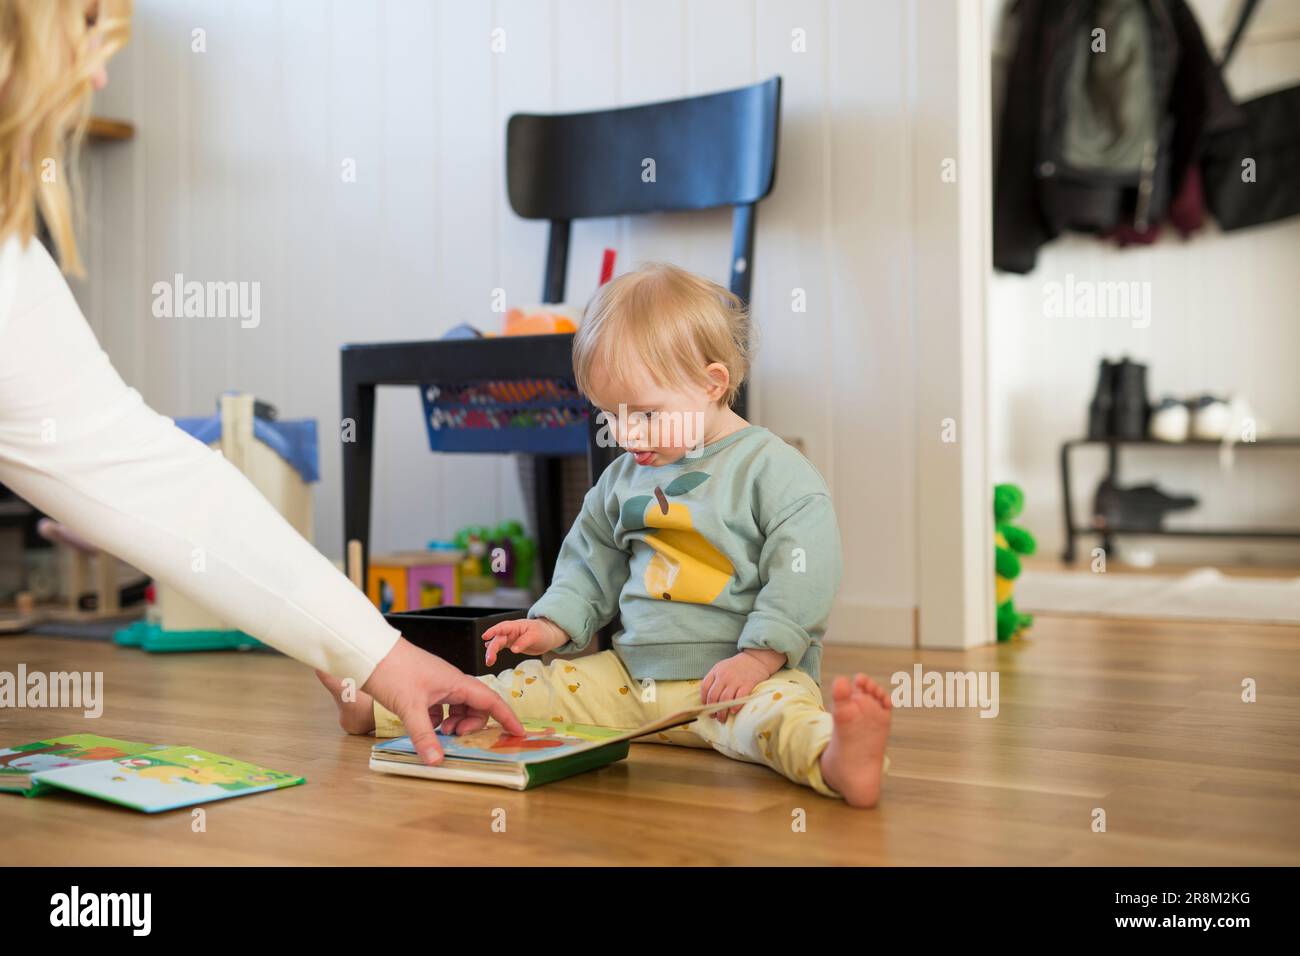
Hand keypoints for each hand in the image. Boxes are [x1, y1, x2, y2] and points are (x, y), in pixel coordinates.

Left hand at [361, 637, 524, 764]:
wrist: (369, 651)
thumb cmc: (393, 670)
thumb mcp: (410, 707)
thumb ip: (425, 735)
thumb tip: (437, 761)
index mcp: (456, 682)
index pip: (491, 701)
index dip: (507, 717)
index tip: (519, 733)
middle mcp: (451, 682)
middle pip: (476, 706)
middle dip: (472, 724)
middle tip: (456, 737)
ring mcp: (437, 684)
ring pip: (458, 707)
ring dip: (456, 722)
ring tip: (442, 733)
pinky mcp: (423, 688)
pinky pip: (441, 707)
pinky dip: (439, 720)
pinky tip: (426, 726)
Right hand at [481, 617, 569, 665]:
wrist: (548, 636)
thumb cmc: (542, 632)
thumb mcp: (535, 636)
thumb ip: (524, 641)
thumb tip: (514, 649)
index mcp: (516, 626)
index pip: (502, 627)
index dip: (493, 631)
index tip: (485, 637)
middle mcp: (511, 631)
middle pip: (498, 639)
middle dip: (492, 648)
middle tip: (489, 659)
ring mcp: (510, 638)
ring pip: (497, 644)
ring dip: (492, 652)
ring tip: (489, 662)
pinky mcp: (512, 644)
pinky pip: (501, 647)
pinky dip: (495, 651)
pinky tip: (490, 655)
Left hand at [700, 650, 779, 719]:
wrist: (756, 658)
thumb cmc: (737, 666)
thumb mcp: (722, 668)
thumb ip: (714, 680)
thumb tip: (707, 700)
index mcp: (716, 671)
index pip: (705, 688)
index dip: (704, 700)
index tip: (706, 708)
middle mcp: (724, 676)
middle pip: (714, 696)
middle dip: (712, 710)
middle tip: (714, 717)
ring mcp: (735, 680)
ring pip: (725, 700)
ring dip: (722, 712)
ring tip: (722, 719)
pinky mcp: (747, 683)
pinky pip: (740, 697)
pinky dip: (736, 706)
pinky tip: (733, 711)